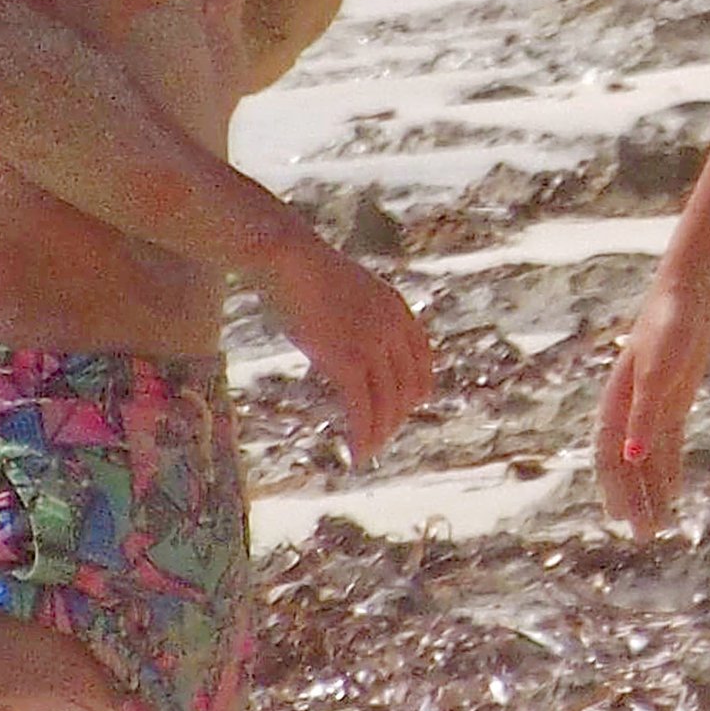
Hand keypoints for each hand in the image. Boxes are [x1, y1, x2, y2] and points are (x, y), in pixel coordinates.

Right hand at [255, 227, 432, 466]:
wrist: (287, 256)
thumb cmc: (301, 269)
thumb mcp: (343, 290)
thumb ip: (356, 314)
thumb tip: (344, 335)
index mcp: (396, 307)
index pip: (423, 360)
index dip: (415, 389)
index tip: (403, 408)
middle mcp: (393, 328)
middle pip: (408, 388)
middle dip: (395, 417)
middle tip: (378, 435)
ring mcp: (373, 345)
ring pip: (388, 405)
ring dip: (380, 434)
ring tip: (367, 452)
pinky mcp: (348, 362)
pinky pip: (363, 410)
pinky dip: (363, 437)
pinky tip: (356, 454)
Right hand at [595, 279, 709, 539]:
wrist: (689, 290)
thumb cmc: (671, 324)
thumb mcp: (661, 370)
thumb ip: (646, 413)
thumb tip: (634, 457)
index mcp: (618, 398)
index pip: (609, 452)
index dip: (615, 486)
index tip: (623, 518)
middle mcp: (630, 405)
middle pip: (626, 461)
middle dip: (632, 497)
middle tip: (644, 535)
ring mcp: (652, 403)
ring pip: (647, 458)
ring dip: (650, 490)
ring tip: (657, 524)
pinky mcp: (674, 399)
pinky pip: (667, 444)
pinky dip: (668, 470)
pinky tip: (674, 493)